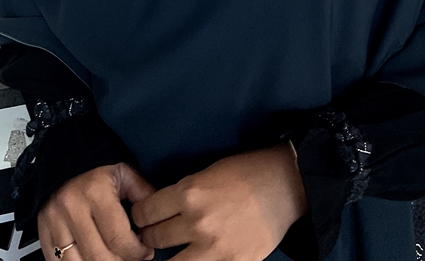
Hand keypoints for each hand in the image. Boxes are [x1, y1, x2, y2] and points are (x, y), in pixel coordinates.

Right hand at [38, 163, 155, 260]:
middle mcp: (72, 209)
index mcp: (95, 192)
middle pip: (99, 257)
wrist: (62, 157)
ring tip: (113, 259)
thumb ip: (143, 194)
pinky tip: (92, 259)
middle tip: (131, 258)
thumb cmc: (95, 168)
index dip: (137, 253)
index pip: (118, 239)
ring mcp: (55, 223)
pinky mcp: (44, 233)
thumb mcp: (124, 173)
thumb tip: (159, 218)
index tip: (145, 252)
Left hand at [131, 145, 307, 260]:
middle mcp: (197, 222)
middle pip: (155, 239)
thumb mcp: (207, 174)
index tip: (141, 219)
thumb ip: (183, 194)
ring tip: (171, 250)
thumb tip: (158, 212)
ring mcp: (215, 248)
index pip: (146, 212)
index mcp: (189, 192)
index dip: (139, 216)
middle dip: (150, 237)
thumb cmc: (244, 172)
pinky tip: (195, 256)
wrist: (285, 185)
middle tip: (152, 236)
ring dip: (167, 256)